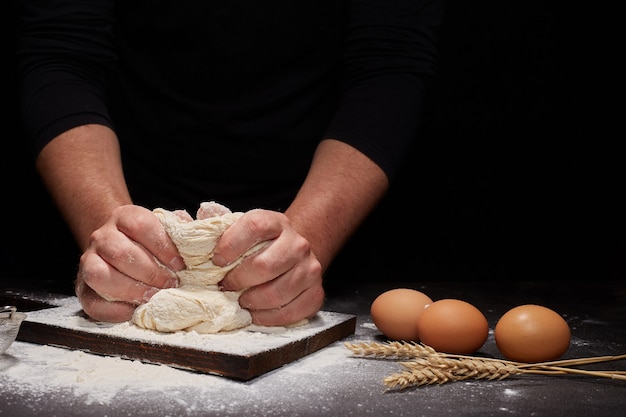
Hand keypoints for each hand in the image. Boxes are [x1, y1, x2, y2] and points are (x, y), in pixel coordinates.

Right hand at [75, 205, 184, 321]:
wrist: (120, 248)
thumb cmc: (150, 242)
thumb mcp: (165, 229)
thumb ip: (179, 230)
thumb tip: (194, 235)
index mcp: (124, 216)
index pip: (140, 225)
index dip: (163, 246)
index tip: (180, 264)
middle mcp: (101, 236)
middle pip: (120, 252)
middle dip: (150, 273)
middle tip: (170, 284)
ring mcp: (88, 261)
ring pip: (99, 275)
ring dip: (131, 290)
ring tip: (153, 296)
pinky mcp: (82, 288)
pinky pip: (91, 302)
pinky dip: (114, 311)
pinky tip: (134, 310)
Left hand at [214, 209, 324, 325]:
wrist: (293, 253)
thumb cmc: (259, 246)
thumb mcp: (241, 230)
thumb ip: (217, 230)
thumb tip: (186, 231)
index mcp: (276, 222)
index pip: (255, 225)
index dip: (232, 243)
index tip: (216, 260)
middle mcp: (297, 243)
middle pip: (265, 265)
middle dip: (239, 281)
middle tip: (226, 287)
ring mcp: (310, 268)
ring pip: (277, 293)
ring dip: (252, 302)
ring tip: (241, 301)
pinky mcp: (316, 293)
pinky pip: (291, 312)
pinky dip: (269, 318)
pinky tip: (257, 313)